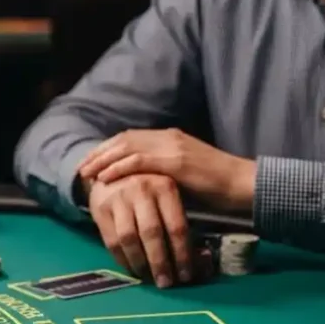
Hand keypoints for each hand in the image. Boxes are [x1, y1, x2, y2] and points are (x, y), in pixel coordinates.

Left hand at [78, 129, 256, 212]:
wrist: (242, 185)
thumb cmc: (217, 187)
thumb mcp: (185, 175)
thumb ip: (163, 174)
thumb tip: (141, 186)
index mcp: (170, 138)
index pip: (131, 138)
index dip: (108, 149)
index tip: (91, 161)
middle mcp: (168, 137)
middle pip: (124, 139)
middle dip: (100, 152)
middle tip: (81, 167)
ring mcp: (172, 147)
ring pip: (127, 147)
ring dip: (103, 160)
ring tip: (87, 173)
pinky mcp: (176, 161)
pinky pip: (139, 162)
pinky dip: (119, 168)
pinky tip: (105, 178)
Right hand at [86, 174, 191, 287]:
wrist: (111, 168)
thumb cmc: (148, 188)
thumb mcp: (167, 195)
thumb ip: (179, 222)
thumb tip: (202, 259)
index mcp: (165, 185)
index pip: (176, 226)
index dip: (182, 254)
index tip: (186, 274)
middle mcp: (141, 189)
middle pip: (152, 233)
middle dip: (160, 263)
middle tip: (167, 283)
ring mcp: (119, 198)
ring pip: (129, 239)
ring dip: (140, 264)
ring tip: (149, 278)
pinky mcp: (100, 208)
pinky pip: (111, 241)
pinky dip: (122, 259)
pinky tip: (132, 268)